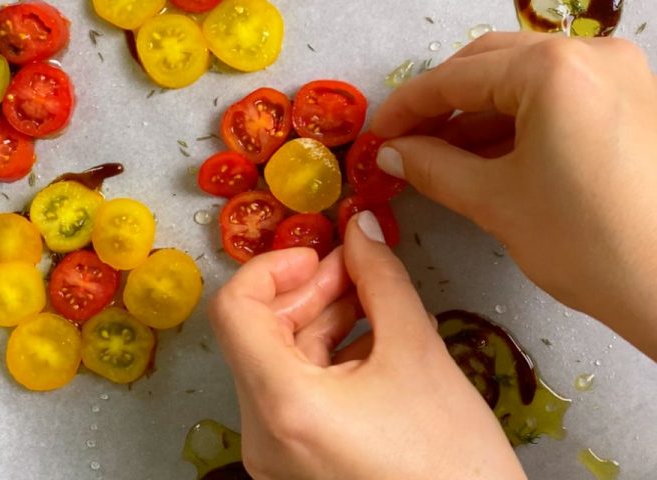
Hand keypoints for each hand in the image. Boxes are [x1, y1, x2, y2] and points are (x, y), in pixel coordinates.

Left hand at [210, 215, 527, 479]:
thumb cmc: (451, 465)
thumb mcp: (417, 352)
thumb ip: (381, 278)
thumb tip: (361, 230)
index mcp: (282, 407)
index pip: (235, 310)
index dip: (271, 267)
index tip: (314, 253)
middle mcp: (265, 436)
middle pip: (260, 333)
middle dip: (308, 289)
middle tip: (354, 265)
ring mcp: (278, 455)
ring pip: (280, 360)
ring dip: (321, 318)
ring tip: (370, 297)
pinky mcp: (298, 463)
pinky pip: (296, 391)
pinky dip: (327, 355)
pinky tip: (371, 338)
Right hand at [371, 31, 656, 359]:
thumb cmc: (589, 244)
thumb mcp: (497, 202)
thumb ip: (433, 166)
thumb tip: (390, 152)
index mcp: (552, 68)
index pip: (456, 77)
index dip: (407, 106)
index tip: (376, 133)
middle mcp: (591, 52)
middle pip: (490, 64)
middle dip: (442, 102)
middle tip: (406, 140)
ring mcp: (621, 72)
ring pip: (526, 78)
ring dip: (479, 112)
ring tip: (442, 153)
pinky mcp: (637, 98)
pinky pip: (560, 95)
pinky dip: (520, 119)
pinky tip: (490, 153)